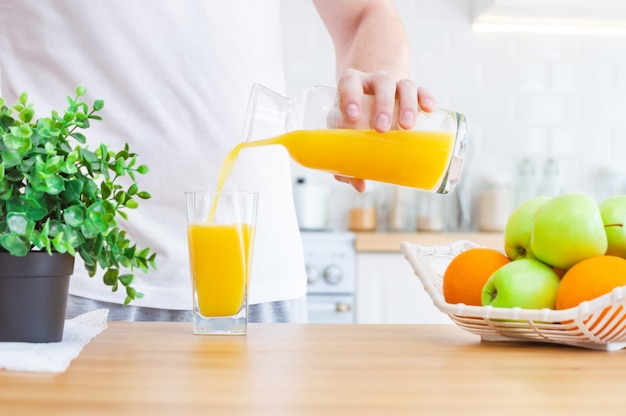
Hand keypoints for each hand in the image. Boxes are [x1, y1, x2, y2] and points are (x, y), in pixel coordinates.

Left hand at [333, 69, 435, 191]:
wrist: (370, 103)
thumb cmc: (353, 123)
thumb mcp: (344, 135)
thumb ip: (346, 159)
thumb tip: (359, 184)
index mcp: (352, 85)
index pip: (349, 82)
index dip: (350, 95)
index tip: (352, 115)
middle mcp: (374, 81)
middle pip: (382, 83)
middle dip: (383, 104)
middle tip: (381, 128)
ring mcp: (395, 85)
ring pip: (404, 86)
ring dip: (407, 104)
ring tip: (406, 126)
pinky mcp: (413, 93)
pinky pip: (422, 90)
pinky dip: (427, 97)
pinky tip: (430, 108)